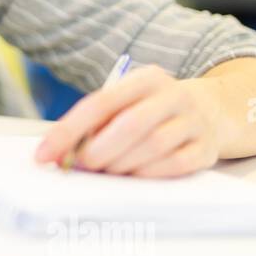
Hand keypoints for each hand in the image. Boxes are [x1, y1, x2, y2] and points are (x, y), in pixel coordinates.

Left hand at [34, 65, 226, 176]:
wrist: (210, 111)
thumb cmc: (151, 111)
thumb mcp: (125, 104)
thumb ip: (93, 124)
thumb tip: (57, 153)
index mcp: (146, 78)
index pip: (100, 103)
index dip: (68, 131)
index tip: (45, 154)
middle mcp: (173, 96)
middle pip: (130, 124)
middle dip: (98, 151)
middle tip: (81, 166)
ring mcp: (194, 122)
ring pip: (154, 145)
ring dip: (121, 164)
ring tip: (107, 171)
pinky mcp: (206, 148)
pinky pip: (176, 165)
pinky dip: (149, 173)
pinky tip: (135, 176)